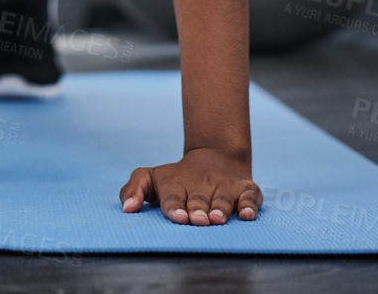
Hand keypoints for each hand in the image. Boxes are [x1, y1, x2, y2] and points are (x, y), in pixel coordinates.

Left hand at [120, 147, 259, 224]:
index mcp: (176, 183)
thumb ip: (133, 190)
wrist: (214, 157)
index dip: (176, 207)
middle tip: (198, 220)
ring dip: (221, 208)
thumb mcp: (151, 179)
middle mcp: (201, 184)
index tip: (179, 218)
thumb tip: (127, 209)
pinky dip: (250, 205)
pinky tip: (247, 215)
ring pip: (224, 199)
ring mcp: (224, 186)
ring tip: (217, 218)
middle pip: (199, 200)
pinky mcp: (246, 188)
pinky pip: (251, 196)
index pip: (173, 196)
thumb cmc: (176, 180)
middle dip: (198, 210)